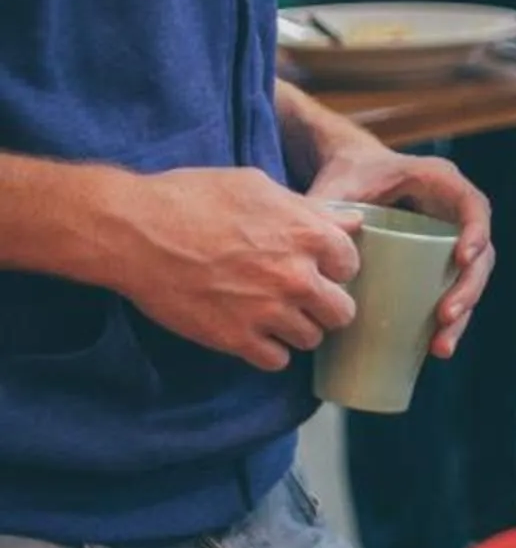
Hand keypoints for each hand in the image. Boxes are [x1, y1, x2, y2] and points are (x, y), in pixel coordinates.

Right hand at [112, 169, 362, 370]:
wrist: (131, 231)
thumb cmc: (189, 199)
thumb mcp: (254, 186)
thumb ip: (307, 209)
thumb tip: (353, 223)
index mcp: (306, 235)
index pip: (351, 265)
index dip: (333, 266)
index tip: (316, 266)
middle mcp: (295, 278)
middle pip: (342, 312)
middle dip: (324, 305)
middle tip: (298, 297)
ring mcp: (268, 312)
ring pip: (311, 338)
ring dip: (295, 328)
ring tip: (269, 311)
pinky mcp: (237, 339)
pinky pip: (277, 360)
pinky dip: (267, 350)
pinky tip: (250, 330)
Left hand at [305, 144, 494, 356]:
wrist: (352, 171)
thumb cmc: (350, 172)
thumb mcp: (340, 184)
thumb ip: (327, 205)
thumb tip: (306, 245)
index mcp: (440, 182)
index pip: (474, 208)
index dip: (477, 233)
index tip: (463, 259)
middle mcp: (454, 212)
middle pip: (480, 255)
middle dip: (468, 290)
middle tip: (446, 317)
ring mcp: (451, 239)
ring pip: (470, 279)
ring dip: (461, 314)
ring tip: (440, 346)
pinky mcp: (440, 260)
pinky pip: (453, 289)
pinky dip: (448, 319)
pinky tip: (434, 347)